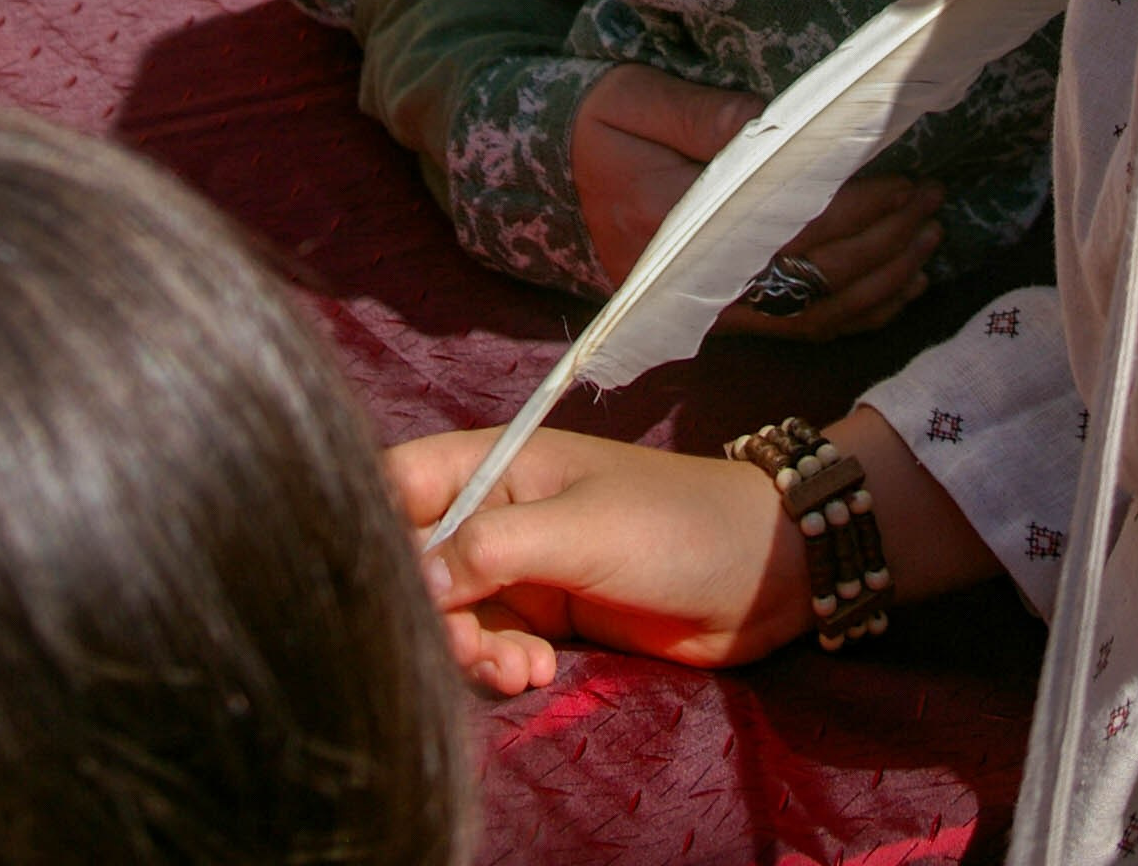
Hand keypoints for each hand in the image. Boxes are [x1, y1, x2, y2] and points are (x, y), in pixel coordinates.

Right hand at [388, 426, 804, 695]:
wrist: (760, 575)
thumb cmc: (673, 524)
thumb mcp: (581, 528)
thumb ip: (492, 550)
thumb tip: (415, 579)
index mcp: (495, 463)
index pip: (401, 483)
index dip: (378, 530)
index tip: (386, 588)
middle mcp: (494, 512)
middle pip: (417, 562)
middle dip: (431, 612)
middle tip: (468, 648)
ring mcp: (519, 568)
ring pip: (452, 614)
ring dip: (471, 650)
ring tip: (522, 670)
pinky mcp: (545, 618)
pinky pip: (491, 645)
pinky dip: (501, 667)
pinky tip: (537, 674)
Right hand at [572, 63, 944, 332]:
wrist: (557, 174)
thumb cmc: (600, 126)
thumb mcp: (635, 99)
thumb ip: (707, 115)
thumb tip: (780, 125)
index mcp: (673, 222)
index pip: (784, 226)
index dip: (854, 209)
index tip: (903, 182)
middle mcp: (695, 280)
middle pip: (811, 273)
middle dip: (883, 240)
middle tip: (932, 200)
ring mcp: (711, 307)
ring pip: (814, 312)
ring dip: (882, 279)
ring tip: (929, 236)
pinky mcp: (724, 317)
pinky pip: (801, 328)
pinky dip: (857, 313)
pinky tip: (898, 288)